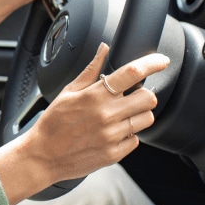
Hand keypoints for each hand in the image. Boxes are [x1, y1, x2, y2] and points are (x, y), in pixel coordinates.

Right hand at [0, 43, 168, 203]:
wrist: (43, 156)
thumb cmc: (53, 123)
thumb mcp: (68, 92)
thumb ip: (91, 70)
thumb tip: (104, 49)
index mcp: (95, 95)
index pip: (132, 73)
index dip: (152, 63)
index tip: (162, 61)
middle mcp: (106, 115)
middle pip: (149, 98)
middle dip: (144, 95)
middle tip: (132, 97)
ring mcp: (112, 136)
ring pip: (147, 119)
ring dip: (138, 115)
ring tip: (120, 117)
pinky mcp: (114, 154)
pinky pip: (136, 140)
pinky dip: (128, 135)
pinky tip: (112, 133)